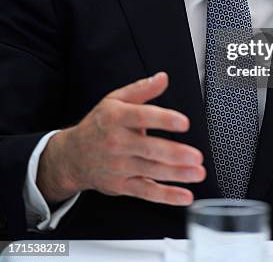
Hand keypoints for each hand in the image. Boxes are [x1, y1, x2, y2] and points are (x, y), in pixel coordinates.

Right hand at [37, 72, 204, 205]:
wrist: (72, 156)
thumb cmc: (99, 125)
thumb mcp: (115, 100)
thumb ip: (142, 89)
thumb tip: (163, 78)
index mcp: (116, 118)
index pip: (142, 117)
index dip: (164, 119)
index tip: (184, 122)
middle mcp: (117, 143)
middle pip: (149, 149)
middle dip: (174, 154)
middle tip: (196, 156)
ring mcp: (119, 166)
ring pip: (151, 171)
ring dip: (177, 174)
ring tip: (198, 172)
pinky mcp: (122, 185)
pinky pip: (146, 191)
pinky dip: (167, 196)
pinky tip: (184, 195)